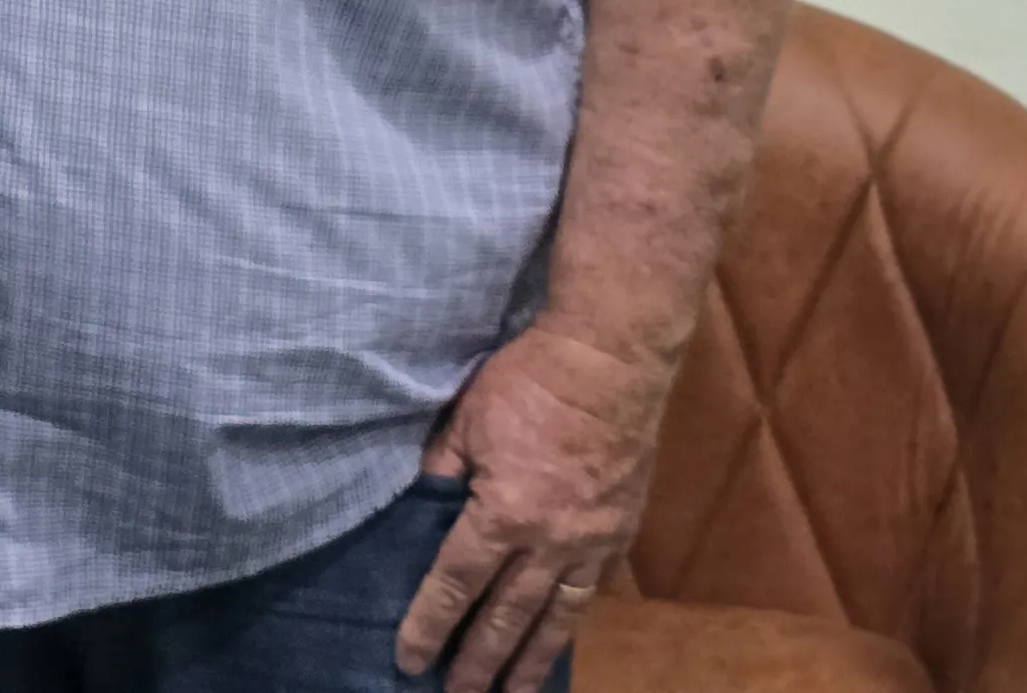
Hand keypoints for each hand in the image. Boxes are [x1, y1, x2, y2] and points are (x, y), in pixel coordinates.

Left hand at [398, 316, 675, 692]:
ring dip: (530, 662)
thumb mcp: (464, 419)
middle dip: (479, 663)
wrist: (610, 364)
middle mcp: (551, 542)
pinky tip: (554, 644)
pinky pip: (588, 593)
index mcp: (505, 514)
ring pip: (556, 617)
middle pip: (507, 615)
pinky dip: (567, 624)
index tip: (409, 660)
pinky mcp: (618, 534)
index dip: (430, 623)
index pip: (456, 582)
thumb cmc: (528, 384)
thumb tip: (417, 504)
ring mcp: (591, 543)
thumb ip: (439, 470)